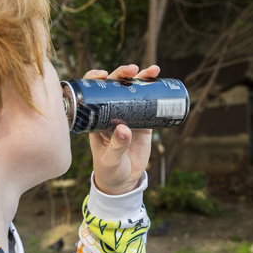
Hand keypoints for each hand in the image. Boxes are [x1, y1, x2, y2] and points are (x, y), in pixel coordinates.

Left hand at [83, 64, 160, 194]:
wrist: (124, 182)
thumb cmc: (109, 171)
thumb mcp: (109, 160)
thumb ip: (116, 147)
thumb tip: (125, 129)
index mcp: (96, 118)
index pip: (92, 93)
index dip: (95, 80)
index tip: (103, 75)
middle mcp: (110, 113)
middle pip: (114, 87)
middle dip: (122, 74)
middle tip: (132, 70)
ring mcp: (127, 115)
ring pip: (133, 91)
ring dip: (141, 78)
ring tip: (152, 70)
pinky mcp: (143, 122)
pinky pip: (149, 103)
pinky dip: (154, 92)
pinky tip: (160, 82)